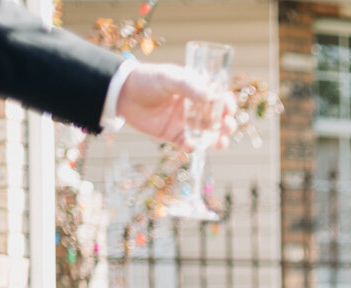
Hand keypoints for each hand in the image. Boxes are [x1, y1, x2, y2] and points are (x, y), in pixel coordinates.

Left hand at [117, 63, 238, 148]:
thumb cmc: (147, 79)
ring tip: (219, 142)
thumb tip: (211, 97)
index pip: (219, 99)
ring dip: (216, 139)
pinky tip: (191, 145)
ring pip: (208, 134)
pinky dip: (193, 147)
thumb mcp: (169, 77)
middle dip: (226, 125)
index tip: (229, 109)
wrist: (121, 93)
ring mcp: (186, 123)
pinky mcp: (174, 135)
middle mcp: (195, 108)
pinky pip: (189, 144)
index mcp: (197, 90)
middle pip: (218, 119)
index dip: (227, 104)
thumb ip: (189, 86)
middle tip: (227, 126)